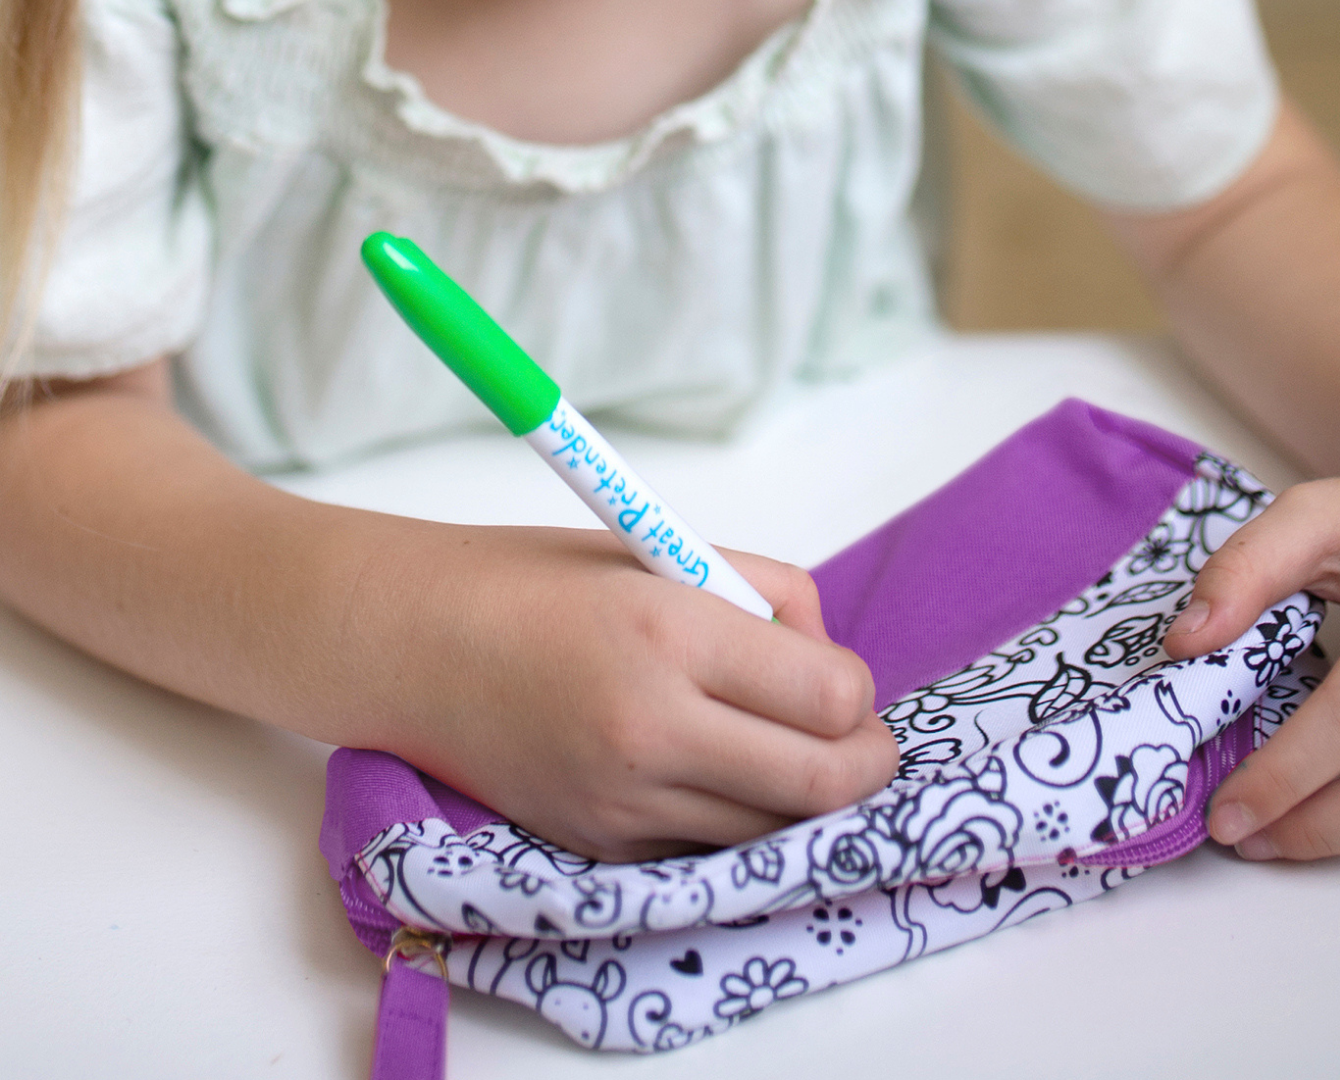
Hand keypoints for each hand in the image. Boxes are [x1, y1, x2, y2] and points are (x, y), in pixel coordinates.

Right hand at [360, 521, 897, 860]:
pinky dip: (734, 820)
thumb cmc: (541, 581)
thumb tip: (832, 662)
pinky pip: (708, 847)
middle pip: (821, 784)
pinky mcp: (602, 845)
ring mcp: (624, 799)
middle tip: (863, 742)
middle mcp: (651, 726)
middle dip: (863, 765)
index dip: (859, 694)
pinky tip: (717, 773)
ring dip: (802, 799)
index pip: (830, 696)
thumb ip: (763, 597)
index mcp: (672, 630)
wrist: (416, 643)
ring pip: (772, 830)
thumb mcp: (663, 552)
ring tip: (789, 750)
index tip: (843, 680)